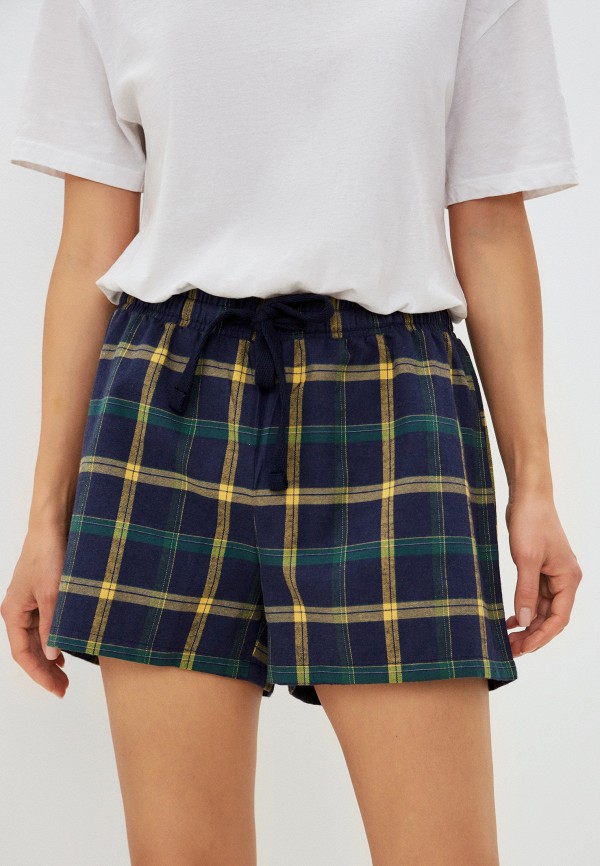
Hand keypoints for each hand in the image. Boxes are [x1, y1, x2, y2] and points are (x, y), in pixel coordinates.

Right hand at [1, 526, 68, 697]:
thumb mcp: (52, 594)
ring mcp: (29, 602)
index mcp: (13, 613)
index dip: (39, 674)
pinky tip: (64, 648)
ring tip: (65, 674)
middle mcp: (18, 610)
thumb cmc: (48, 555)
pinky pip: (45, 624)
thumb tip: (52, 656)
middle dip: (45, 670)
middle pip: (28, 649)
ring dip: (49, 657)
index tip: (57, 689)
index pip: (22, 654)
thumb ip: (52, 626)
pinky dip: (53, 639)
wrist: (53, 526)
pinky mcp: (42, 594)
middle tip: (64, 688)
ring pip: (37, 638)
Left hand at [504, 494, 581, 655]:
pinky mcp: (539, 568)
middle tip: (511, 649)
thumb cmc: (531, 522)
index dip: (542, 636)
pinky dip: (524, 609)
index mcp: (568, 578)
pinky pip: (534, 596)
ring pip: (542, 609)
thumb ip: (526, 591)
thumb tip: (525, 620)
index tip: (523, 649)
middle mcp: (564, 579)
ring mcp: (552, 574)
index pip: (559, 618)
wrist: (527, 496)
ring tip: (508, 639)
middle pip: (552, 617)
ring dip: (527, 625)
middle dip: (533, 635)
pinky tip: (511, 620)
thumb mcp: (526, 558)